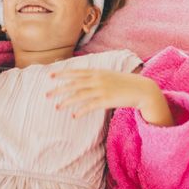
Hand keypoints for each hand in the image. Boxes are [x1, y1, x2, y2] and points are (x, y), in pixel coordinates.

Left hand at [48, 69, 172, 125]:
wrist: (141, 89)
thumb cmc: (125, 83)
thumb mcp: (109, 75)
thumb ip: (97, 76)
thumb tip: (84, 78)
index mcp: (97, 72)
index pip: (76, 72)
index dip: (62, 74)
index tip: (50, 76)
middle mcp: (97, 79)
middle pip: (73, 84)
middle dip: (59, 89)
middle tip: (47, 94)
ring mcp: (101, 90)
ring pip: (79, 95)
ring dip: (66, 102)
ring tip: (57, 107)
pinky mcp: (106, 100)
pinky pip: (90, 106)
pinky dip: (81, 111)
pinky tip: (74, 116)